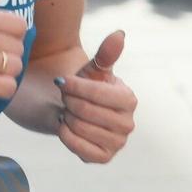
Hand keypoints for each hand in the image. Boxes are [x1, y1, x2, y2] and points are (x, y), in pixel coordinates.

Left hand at [55, 31, 134, 163]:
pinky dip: (66, 135)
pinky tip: (65, 126)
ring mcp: (118, 143)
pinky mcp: (103, 157)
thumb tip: (119, 34)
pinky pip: (80, 148)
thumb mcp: (91, 68)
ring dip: (66, 117)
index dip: (75, 87)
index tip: (62, 81)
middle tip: (65, 98)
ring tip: (68, 110)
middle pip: (86, 111)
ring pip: (81, 129)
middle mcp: (128, 124)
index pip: (98, 94)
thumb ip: (106, 53)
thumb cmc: (84, 85)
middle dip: (69, 101)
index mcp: (129, 99)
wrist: (72, 108)